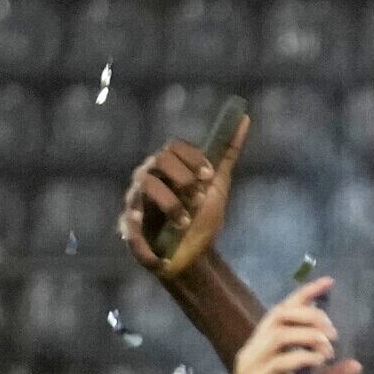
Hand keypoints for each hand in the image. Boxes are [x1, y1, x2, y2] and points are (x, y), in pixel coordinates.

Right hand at [120, 123, 238, 281]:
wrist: (195, 255)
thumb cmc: (203, 217)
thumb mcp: (218, 186)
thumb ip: (227, 153)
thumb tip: (245, 118)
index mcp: (168, 167)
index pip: (174, 147)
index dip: (193, 158)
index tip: (210, 176)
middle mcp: (148, 179)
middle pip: (157, 162)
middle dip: (182, 178)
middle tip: (199, 199)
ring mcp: (136, 202)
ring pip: (144, 187)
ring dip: (169, 204)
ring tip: (185, 223)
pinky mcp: (129, 229)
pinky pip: (129, 229)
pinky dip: (143, 240)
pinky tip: (159, 252)